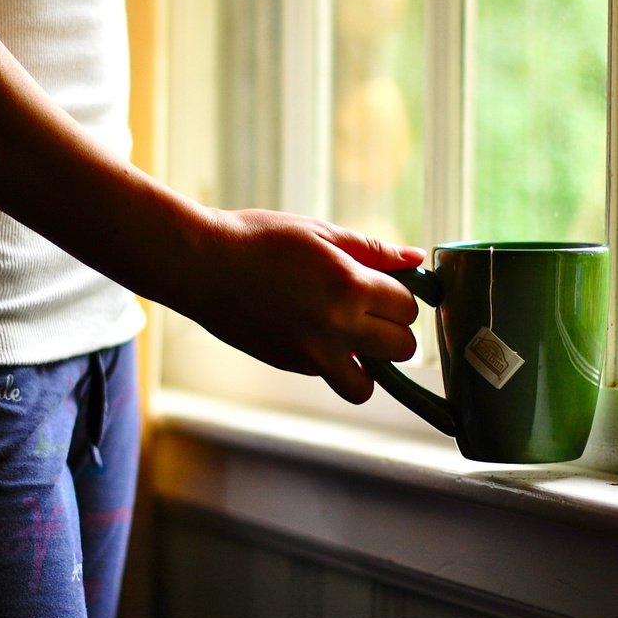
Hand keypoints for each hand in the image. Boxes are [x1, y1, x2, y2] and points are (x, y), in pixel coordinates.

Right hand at [177, 208, 424, 403]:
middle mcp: (337, 326)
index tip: (385, 288)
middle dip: (393, 330)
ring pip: (368, 384)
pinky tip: (312, 332)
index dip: (401, 297)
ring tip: (350, 338)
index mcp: (350, 285)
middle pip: (402, 348)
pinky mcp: (290, 365)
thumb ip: (372, 250)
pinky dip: (332, 363)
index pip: (408, 308)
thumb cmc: (258, 238)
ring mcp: (312, 353)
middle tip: (371, 311)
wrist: (201, 264)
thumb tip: (415, 259)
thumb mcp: (319, 232)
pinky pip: (330, 378)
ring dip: (368, 364)